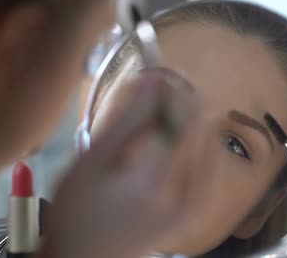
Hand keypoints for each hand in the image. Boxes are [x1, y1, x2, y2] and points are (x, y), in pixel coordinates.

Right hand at [39, 69, 208, 257]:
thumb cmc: (75, 212)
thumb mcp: (91, 162)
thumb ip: (125, 121)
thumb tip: (152, 82)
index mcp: (156, 181)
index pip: (187, 119)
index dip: (177, 89)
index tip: (159, 73)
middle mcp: (184, 195)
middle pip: (202, 130)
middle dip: (184, 102)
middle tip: (159, 89)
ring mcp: (192, 207)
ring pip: (211, 148)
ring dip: (193, 122)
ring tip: (162, 113)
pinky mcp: (191, 214)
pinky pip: (210, 170)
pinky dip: (198, 148)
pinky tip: (176, 142)